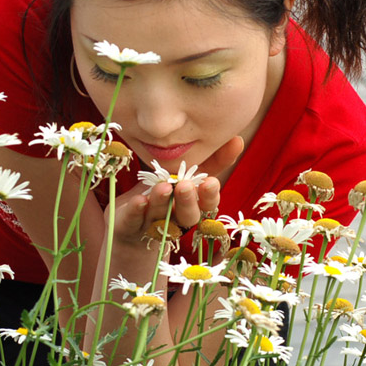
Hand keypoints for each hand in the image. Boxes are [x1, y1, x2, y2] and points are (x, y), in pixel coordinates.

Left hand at [108, 136, 244, 245]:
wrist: (129, 227)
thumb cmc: (163, 196)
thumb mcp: (185, 177)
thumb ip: (212, 162)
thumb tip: (237, 138)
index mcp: (191, 207)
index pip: (206, 205)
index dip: (209, 196)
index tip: (211, 182)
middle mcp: (174, 220)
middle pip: (187, 216)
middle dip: (188, 201)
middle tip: (186, 186)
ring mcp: (151, 225)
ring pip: (160, 216)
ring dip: (162, 202)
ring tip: (163, 187)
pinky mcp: (128, 227)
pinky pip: (133, 221)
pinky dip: (136, 211)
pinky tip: (139, 200)